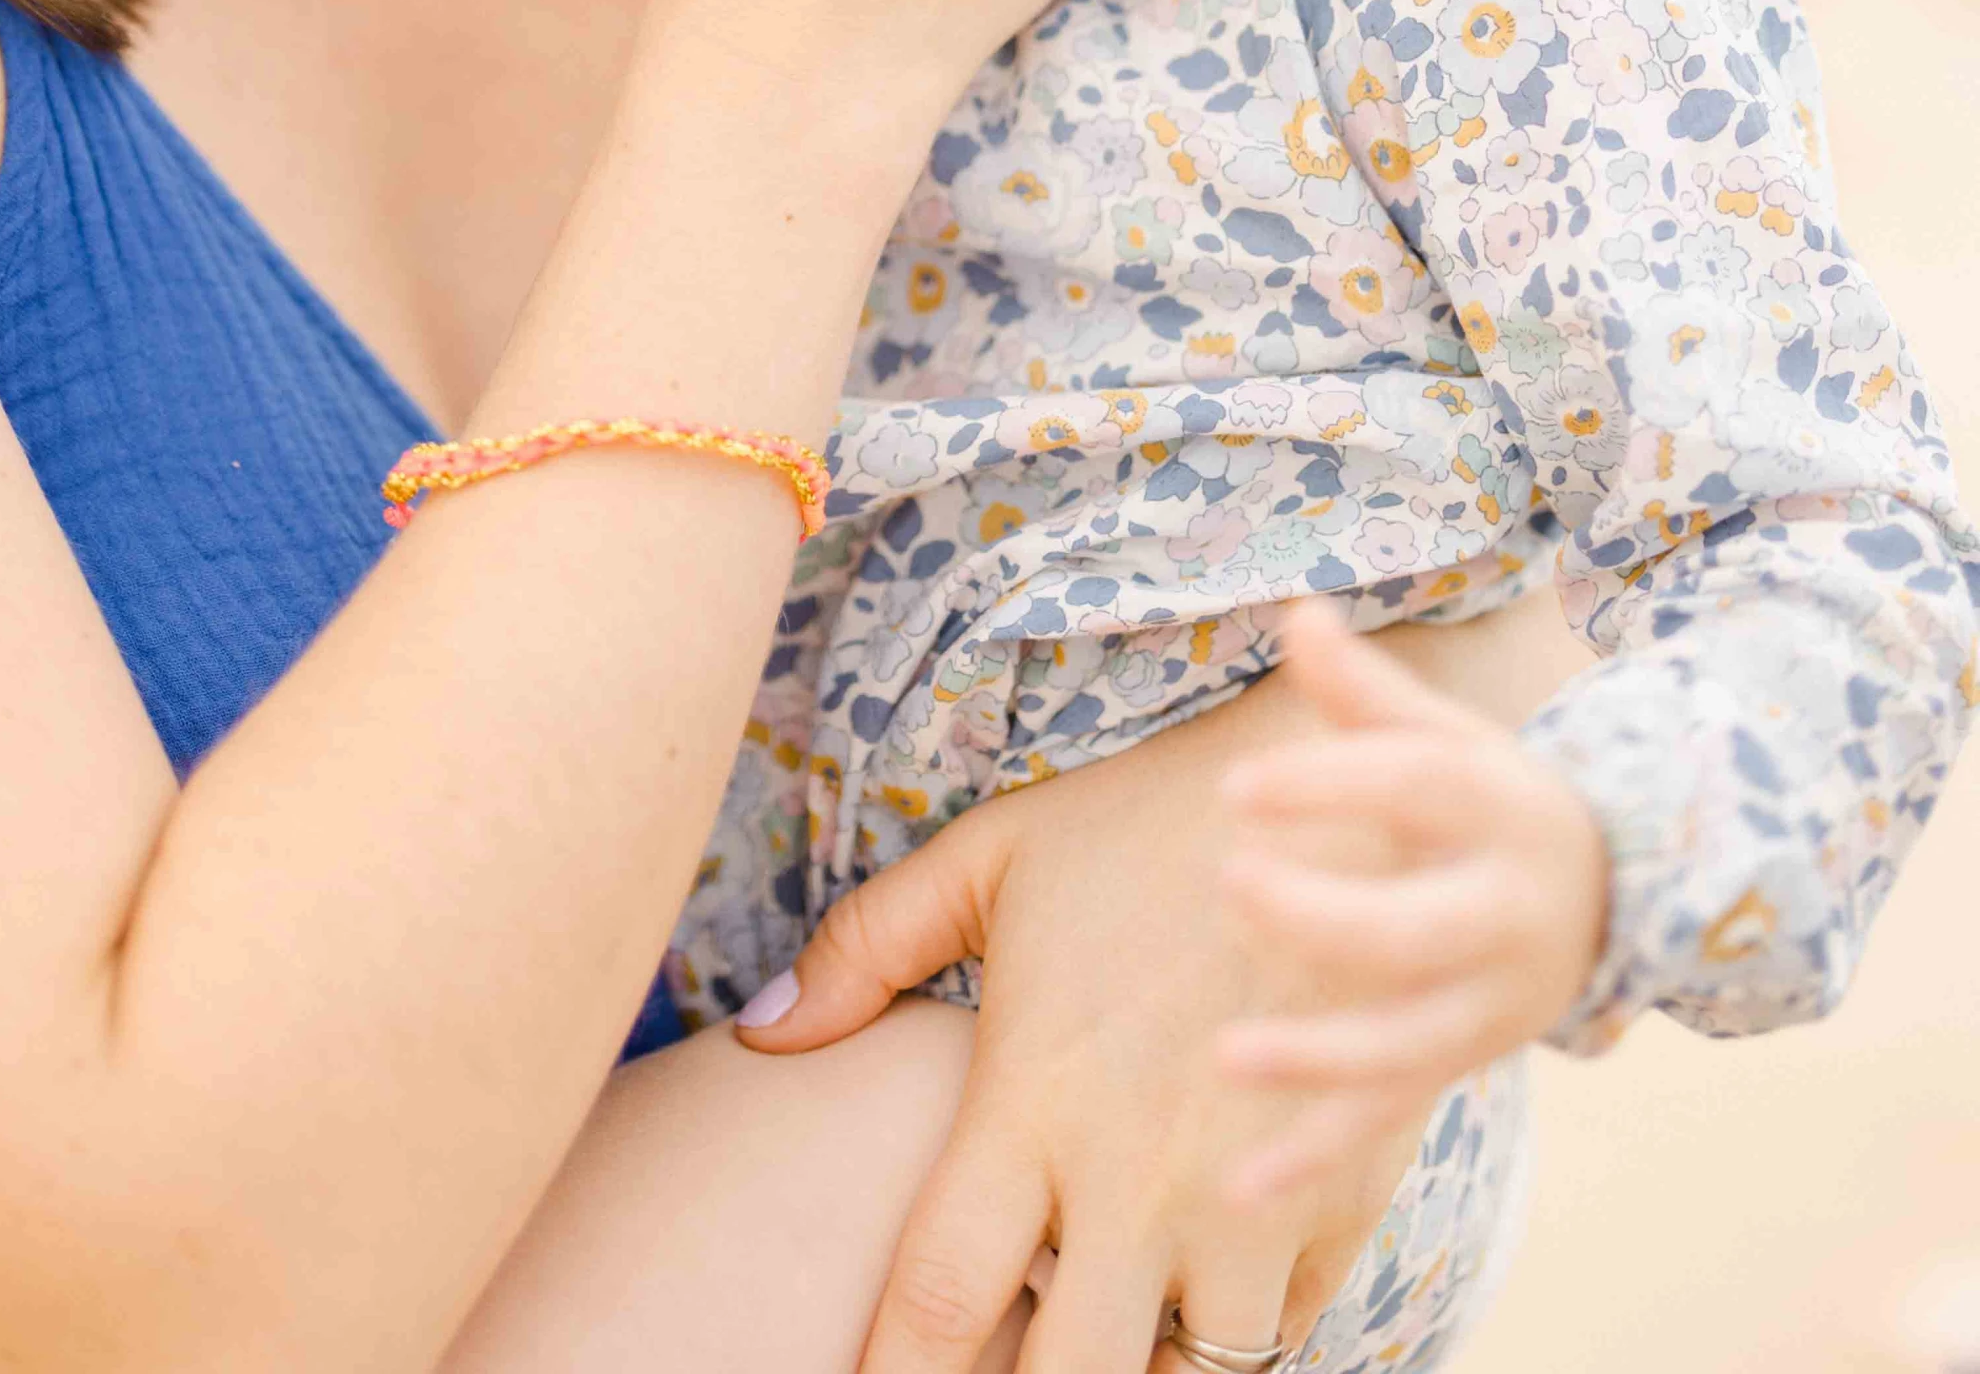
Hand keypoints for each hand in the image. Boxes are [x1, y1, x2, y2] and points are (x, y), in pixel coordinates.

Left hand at [734, 704, 1431, 1373]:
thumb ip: (869, 943)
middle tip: (999, 1359)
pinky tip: (1197, 1279)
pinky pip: (1283, 1329)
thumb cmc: (1146, 820)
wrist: (1348, 790)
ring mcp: (1249, 1198)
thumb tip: (758, 1030)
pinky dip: (1236, 1325)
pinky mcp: (1340, 1196)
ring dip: (1137, 1359)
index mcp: (1035, 1099)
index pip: (939, 1300)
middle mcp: (1139, 1175)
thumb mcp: (994, 856)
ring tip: (1101, 1316)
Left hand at [1212, 604, 1609, 1210]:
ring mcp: (1486, 1006)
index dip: (1328, 785)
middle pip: (1418, 931)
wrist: (1616, 900)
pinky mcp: (1459, 1062)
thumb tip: (1298, 613)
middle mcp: (1502, 916)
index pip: (1412, 791)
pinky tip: (1238, 1187)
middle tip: (1232, 884)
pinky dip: (1314, 1160)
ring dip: (1318, 1060)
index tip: (1236, 786)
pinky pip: (1388, 1118)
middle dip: (1327, 919)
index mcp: (1498, 811)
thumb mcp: (1450, 736)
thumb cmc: (1496, 801)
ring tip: (1226, 1058)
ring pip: (1405, 1046)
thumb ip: (1367, 690)